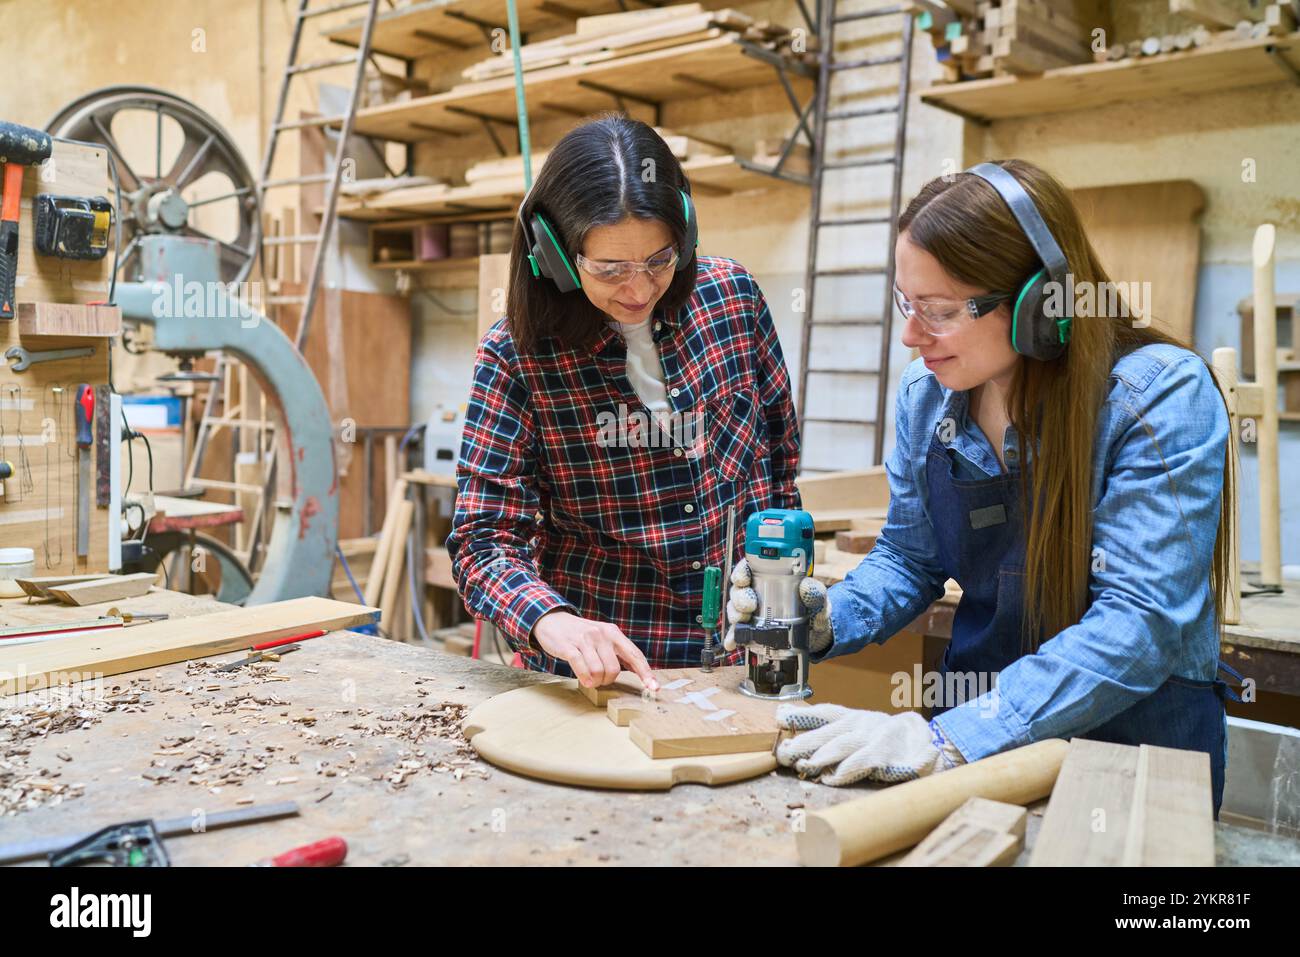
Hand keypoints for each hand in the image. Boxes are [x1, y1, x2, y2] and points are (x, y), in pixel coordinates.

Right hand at [531, 610, 658, 691]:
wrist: (552, 620)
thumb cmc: (581, 634)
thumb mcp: (602, 637)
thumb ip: (618, 652)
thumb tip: (639, 672)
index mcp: (613, 632)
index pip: (634, 654)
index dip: (646, 672)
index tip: (654, 687)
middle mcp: (601, 634)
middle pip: (614, 669)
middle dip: (608, 680)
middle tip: (600, 679)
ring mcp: (585, 640)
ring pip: (598, 671)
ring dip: (595, 681)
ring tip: (589, 678)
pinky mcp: (569, 646)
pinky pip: (581, 668)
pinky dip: (584, 678)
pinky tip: (584, 680)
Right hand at [723, 559, 831, 652]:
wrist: (817, 637)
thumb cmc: (816, 612)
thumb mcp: (820, 600)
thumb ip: (816, 593)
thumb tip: (807, 586)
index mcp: (771, 579)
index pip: (749, 569)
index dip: (742, 571)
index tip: (744, 578)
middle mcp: (757, 594)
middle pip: (739, 589)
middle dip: (740, 596)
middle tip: (749, 604)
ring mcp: (753, 613)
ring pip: (735, 609)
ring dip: (735, 614)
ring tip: (743, 620)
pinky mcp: (752, 631)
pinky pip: (738, 632)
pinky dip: (733, 637)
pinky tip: (732, 642)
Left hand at [774, 704, 965, 785]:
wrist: (932, 745)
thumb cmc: (887, 738)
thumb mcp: (860, 727)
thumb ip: (828, 726)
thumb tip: (784, 716)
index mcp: (855, 719)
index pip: (826, 713)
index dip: (803, 716)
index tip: (780, 717)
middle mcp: (864, 727)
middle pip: (830, 733)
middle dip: (807, 743)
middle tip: (787, 753)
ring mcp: (877, 741)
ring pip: (847, 747)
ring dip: (825, 756)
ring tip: (807, 765)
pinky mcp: (890, 758)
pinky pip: (867, 762)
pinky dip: (850, 769)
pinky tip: (834, 777)